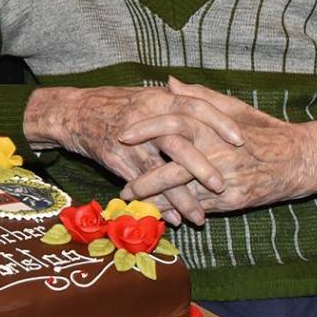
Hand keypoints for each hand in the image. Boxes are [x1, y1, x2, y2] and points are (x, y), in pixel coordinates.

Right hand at [23, 84, 244, 224]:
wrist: (76, 112)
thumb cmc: (120, 105)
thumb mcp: (150, 96)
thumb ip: (180, 101)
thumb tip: (213, 109)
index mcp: (159, 99)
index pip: (196, 106)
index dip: (219, 122)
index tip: (240, 139)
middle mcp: (146, 119)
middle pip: (178, 142)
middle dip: (201, 166)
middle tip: (222, 185)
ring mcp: (130, 142)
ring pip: (159, 172)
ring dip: (180, 197)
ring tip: (199, 218)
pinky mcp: (116, 160)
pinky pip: (140, 186)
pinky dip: (157, 204)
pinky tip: (171, 219)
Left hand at [119, 79, 316, 214]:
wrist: (298, 159)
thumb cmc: (262, 131)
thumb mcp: (232, 108)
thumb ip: (198, 97)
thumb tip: (168, 83)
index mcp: (214, 127)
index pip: (174, 122)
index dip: (147, 128)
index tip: (123, 134)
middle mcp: (218, 153)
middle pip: (173, 167)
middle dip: (144, 180)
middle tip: (123, 188)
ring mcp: (226, 179)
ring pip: (184, 193)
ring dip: (157, 202)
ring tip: (136, 207)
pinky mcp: (234, 200)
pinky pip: (200, 208)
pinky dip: (180, 213)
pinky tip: (162, 216)